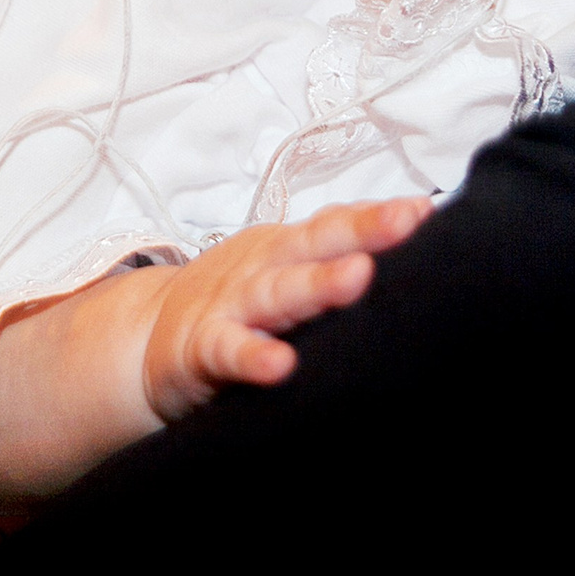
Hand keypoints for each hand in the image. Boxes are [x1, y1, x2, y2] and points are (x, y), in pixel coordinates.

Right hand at [141, 195, 431, 423]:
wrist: (149, 336)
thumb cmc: (237, 302)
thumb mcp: (282, 267)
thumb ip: (336, 255)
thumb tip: (414, 238)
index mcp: (288, 248)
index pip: (337, 224)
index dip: (379, 217)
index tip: (425, 211)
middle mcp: (264, 267)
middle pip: (316, 244)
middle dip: (362, 232)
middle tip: (405, 223)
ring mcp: (232, 305)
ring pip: (278, 292)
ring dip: (317, 285)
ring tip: (356, 279)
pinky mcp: (202, 348)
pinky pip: (229, 350)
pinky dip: (252, 356)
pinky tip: (279, 365)